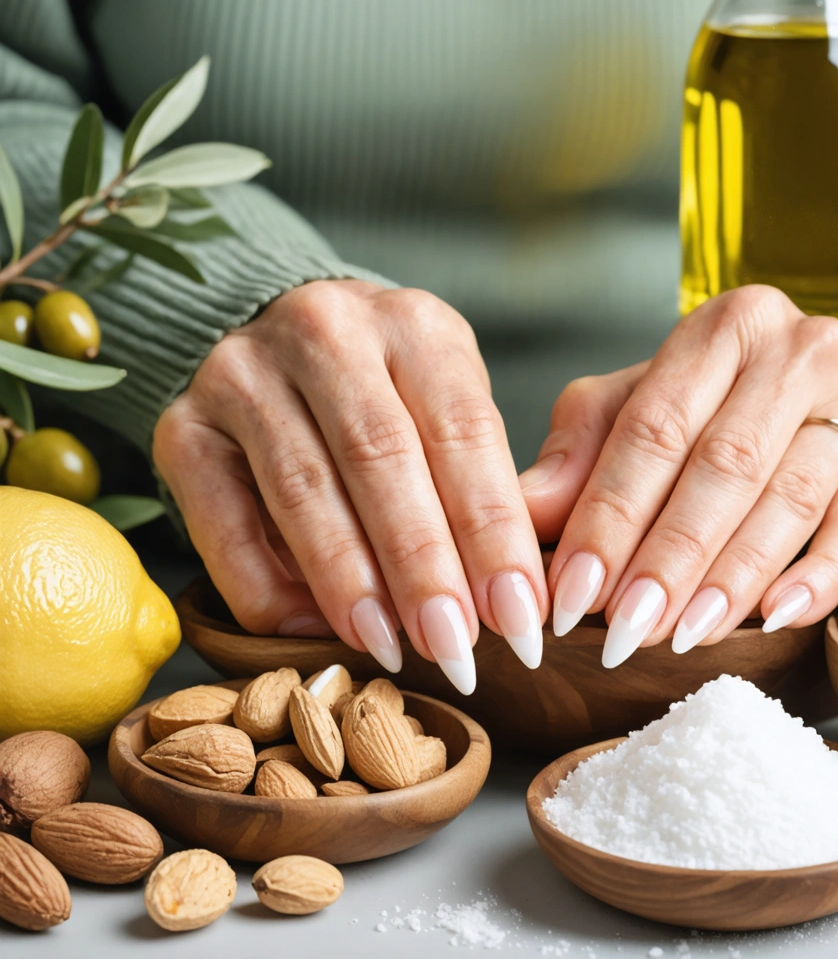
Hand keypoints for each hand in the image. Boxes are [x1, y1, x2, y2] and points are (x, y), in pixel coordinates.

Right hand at [153, 279, 547, 692]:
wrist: (281, 345)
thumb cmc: (391, 394)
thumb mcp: (449, 405)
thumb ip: (480, 481)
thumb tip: (507, 599)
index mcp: (413, 324)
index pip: (463, 431)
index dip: (494, 532)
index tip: (519, 616)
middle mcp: (325, 332)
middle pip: (381, 458)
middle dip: (423, 566)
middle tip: (457, 648)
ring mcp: (243, 375)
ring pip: (303, 492)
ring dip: (351, 586)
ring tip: (391, 649)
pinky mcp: (183, 428)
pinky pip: (224, 526)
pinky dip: (272, 590)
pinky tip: (315, 631)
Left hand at [519, 285, 837, 666]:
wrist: (810, 394)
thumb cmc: (706, 407)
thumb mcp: (632, 410)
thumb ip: (580, 453)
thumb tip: (525, 511)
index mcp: (720, 328)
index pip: (653, 429)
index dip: (609, 515)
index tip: (571, 591)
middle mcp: (795, 350)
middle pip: (722, 466)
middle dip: (668, 557)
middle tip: (624, 629)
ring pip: (787, 498)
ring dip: (731, 577)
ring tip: (682, 634)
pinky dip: (817, 576)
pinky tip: (774, 617)